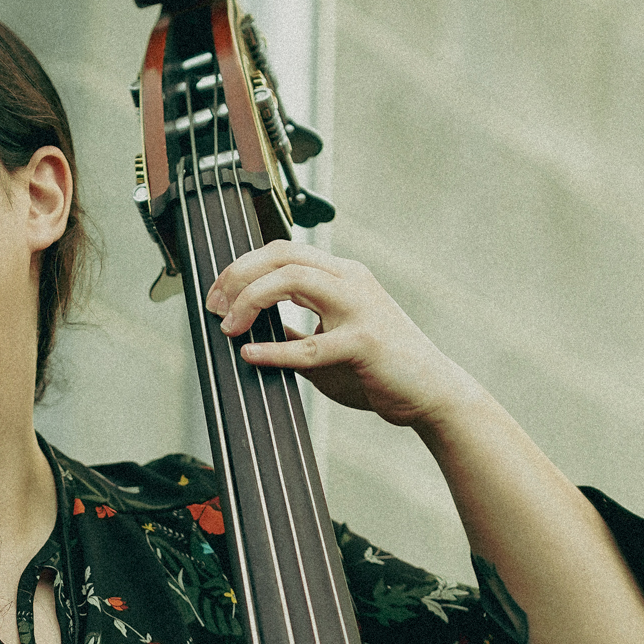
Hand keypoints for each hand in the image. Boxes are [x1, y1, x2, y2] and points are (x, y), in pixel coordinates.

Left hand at [206, 241, 476, 431]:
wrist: (430, 392)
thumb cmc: (378, 369)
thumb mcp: (327, 344)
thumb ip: (293, 332)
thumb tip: (247, 334)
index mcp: (341, 276)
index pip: (282, 251)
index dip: (242, 266)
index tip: (216, 293)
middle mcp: (350, 281)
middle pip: (282, 254)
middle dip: (238, 274)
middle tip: (213, 305)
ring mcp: (359, 307)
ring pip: (293, 279)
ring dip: (250, 299)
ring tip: (228, 326)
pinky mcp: (364, 342)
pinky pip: (311, 343)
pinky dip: (275, 350)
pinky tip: (250, 355)